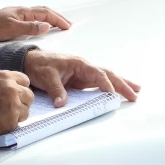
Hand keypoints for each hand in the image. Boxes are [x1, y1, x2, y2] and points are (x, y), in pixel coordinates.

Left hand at [0, 6, 71, 42]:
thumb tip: (46, 25)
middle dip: (57, 17)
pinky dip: (41, 21)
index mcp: (23, 12)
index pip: (46, 14)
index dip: (58, 19)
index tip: (67, 26)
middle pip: (44, 12)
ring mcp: (17, 15)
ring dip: (50, 18)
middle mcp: (22, 12)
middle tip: (67, 24)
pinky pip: (32, 19)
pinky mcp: (13, 21)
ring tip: (58, 25)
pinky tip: (40, 27)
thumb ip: (29, 27)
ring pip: (38, 15)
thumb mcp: (11, 29)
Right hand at [0, 71, 34, 140]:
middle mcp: (12, 89)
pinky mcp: (12, 120)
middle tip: (11, 108)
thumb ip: (2, 83)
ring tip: (2, 116)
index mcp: (6, 77)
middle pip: (29, 96)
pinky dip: (10, 124)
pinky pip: (18, 123)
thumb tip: (12, 86)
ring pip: (26, 111)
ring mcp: (14, 105)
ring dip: (17, 115)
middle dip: (22, 102)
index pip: (25, 81)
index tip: (16, 95)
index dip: (21, 89)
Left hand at [22, 49, 139, 106]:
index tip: (112, 95)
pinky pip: (98, 84)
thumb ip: (56, 89)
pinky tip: (116, 93)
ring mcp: (83, 74)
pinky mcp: (80, 80)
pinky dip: (109, 88)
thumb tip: (62, 103)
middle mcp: (84, 67)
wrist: (29, 61)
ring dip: (120, 85)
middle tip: (135, 94)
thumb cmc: (39, 64)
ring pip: (106, 78)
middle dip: (122, 84)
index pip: (97, 74)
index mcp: (79, 63)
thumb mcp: (46, 76)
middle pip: (108, 75)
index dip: (106, 84)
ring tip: (135, 92)